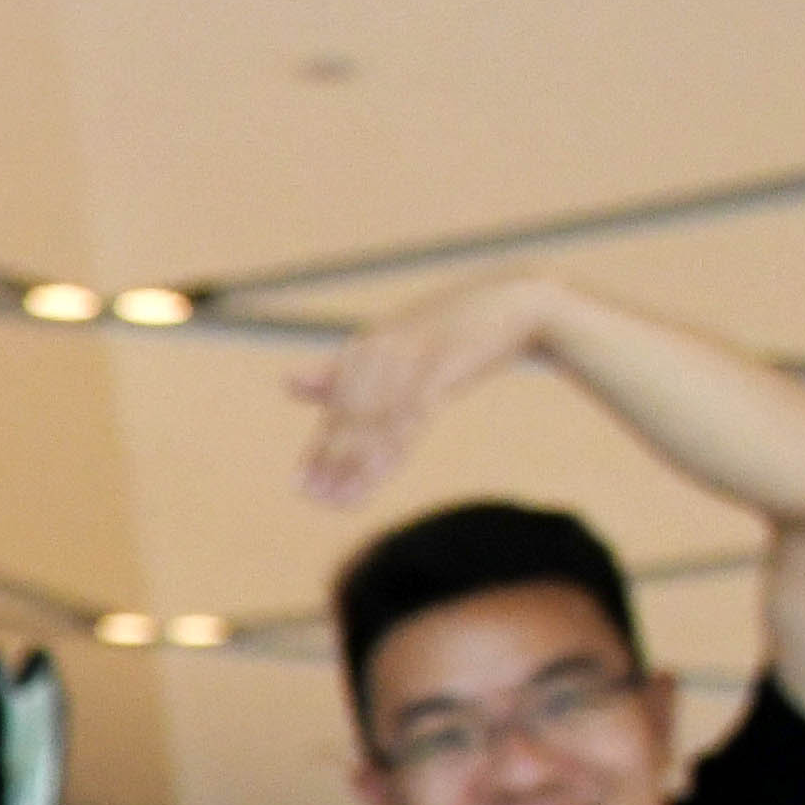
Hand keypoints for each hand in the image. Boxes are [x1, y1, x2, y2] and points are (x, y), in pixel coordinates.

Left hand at [290, 273, 560, 509]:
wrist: (518, 303)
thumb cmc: (453, 331)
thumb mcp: (394, 348)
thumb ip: (342, 372)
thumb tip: (286, 382)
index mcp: (366, 347)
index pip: (335, 409)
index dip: (318, 449)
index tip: (300, 487)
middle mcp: (381, 349)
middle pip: (349, 417)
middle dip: (332, 462)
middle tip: (317, 501)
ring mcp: (412, 356)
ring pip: (377, 420)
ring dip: (358, 464)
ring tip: (342, 501)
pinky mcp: (443, 365)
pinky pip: (410, 414)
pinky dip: (393, 447)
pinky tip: (378, 475)